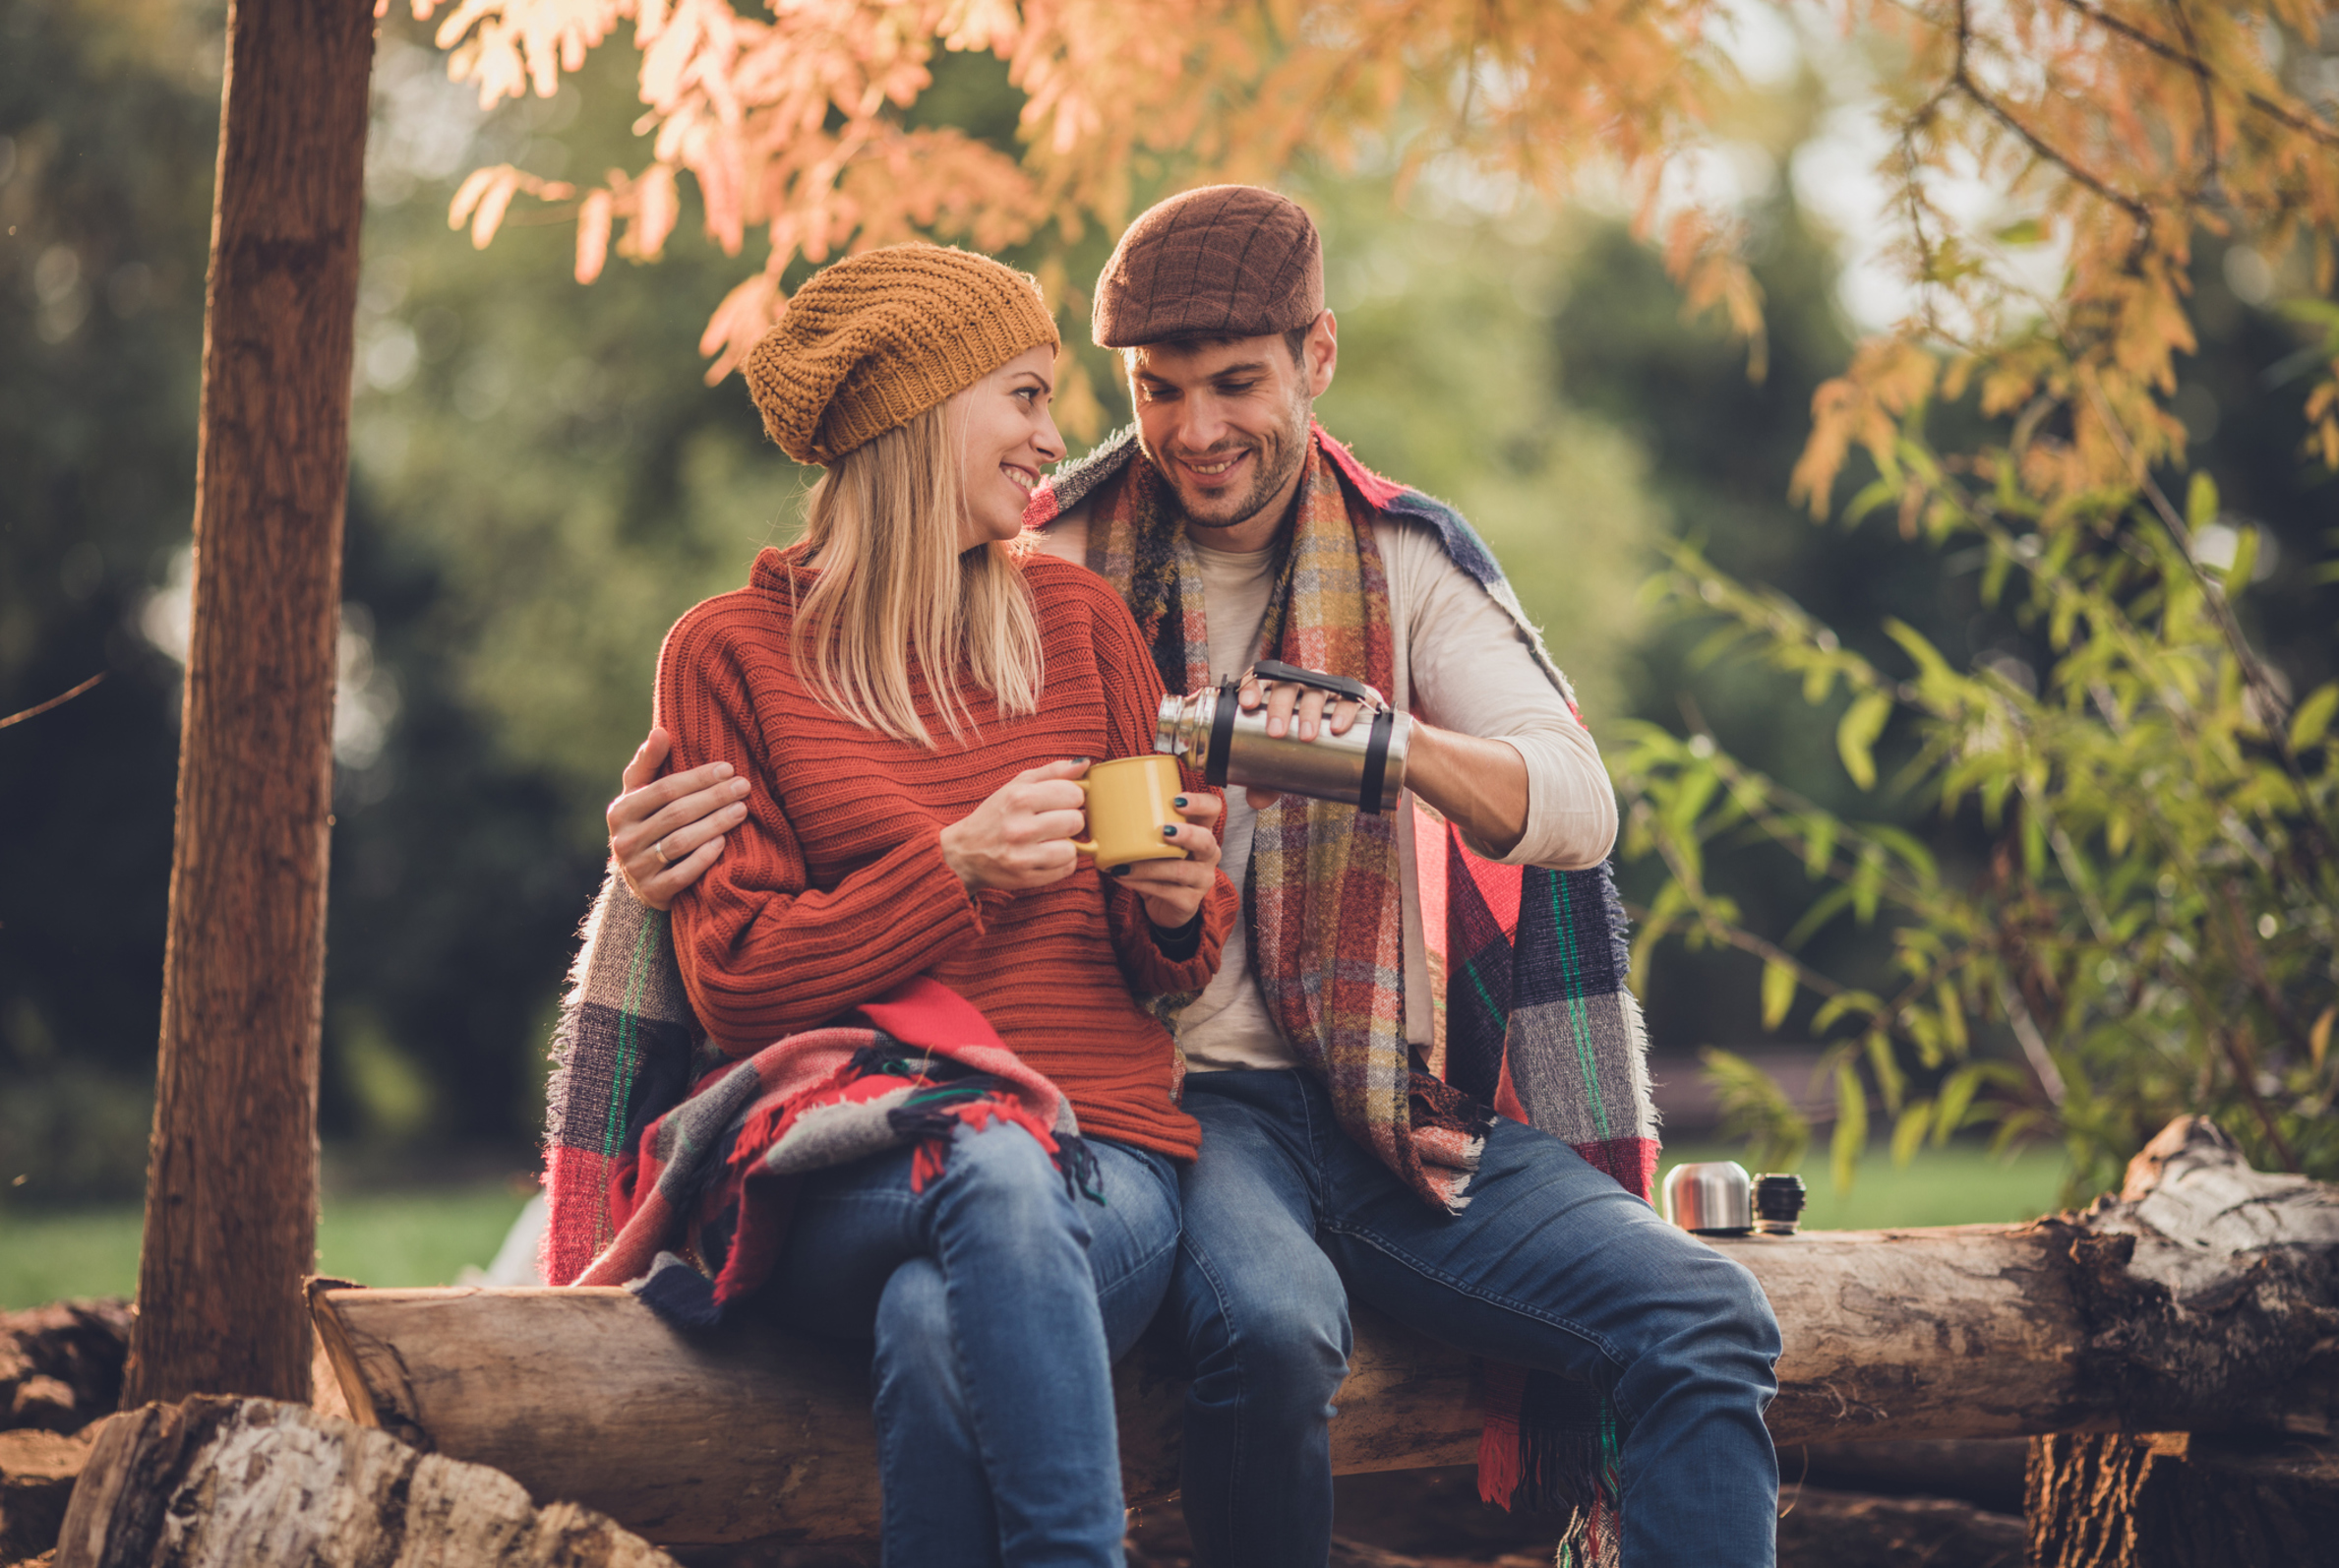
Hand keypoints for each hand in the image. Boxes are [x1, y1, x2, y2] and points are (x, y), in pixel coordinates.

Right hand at [608, 726, 751, 910]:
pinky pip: (681, 875)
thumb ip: (649, 763)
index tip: (728, 768)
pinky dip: (703, 858)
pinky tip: (723, 842)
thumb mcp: (640, 794)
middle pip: (676, 814)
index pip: (664, 790)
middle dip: (713, 798)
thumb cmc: (647, 823)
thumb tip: (661, 731)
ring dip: (714, 824)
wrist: (640, 877)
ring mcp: (636, 869)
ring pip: (680, 843)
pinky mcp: (652, 893)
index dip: (698, 778)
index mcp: (621, 811)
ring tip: (741, 810)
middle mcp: (623, 840)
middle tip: (743, 786)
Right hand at [938, 760, 1089, 893]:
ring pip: (1073, 849)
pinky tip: (1045, 855)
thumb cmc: (996, 815)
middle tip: (1056, 821)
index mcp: (1019, 798)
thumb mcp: (1017, 786)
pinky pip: (1066, 869)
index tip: (1062, 801)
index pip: (1073, 793)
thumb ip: (1053, 772)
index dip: (1073, 797)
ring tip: (1050, 840)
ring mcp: (1023, 856)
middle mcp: (1020, 828)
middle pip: (1076, 821)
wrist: (964, 852)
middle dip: (1071, 820)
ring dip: (1067, 844)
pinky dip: (1061, 862)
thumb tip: (1085, 764)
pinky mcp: (1027, 879)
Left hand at [1113, 791, 1224, 929]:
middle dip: (1187, 834)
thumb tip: (1098, 809)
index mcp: (1201, 830)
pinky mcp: (1190, 901)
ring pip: (1180, 870)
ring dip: (1149, 866)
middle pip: (1206, 840)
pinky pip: (1166, 892)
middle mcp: (1207, 854)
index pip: (1212, 809)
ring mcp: (1201, 879)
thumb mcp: (1155, 842)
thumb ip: (1140, 825)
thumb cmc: (1159, 864)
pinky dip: (1141, 883)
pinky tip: (1122, 877)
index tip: (1178, 800)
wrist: (1164, 905)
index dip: (1201, 803)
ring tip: (1124, 864)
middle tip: (1164, 831)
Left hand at [1236, 669, 1365, 809]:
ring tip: (1307, 735)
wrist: (1352, 750)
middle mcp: (1304, 686)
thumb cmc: (1308, 751)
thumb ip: (1267, 780)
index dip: (1252, 687)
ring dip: (1310, 709)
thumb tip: (1256, 799)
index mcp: (1280, 693)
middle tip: (1276, 732)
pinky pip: (1355, 697)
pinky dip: (1346, 709)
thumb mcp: (1285, 765)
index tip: (1246, 704)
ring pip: (1319, 688)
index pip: (1262, 680)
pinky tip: (1339, 727)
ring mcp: (1332, 690)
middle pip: (1288, 684)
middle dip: (1279, 705)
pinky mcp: (1360, 697)